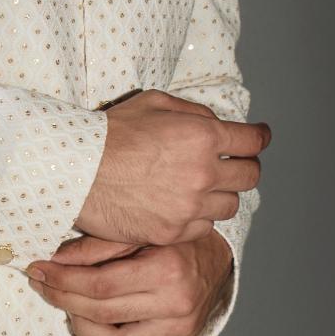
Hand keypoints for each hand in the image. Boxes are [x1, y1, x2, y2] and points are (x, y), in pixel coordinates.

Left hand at [26, 230, 235, 335]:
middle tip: (45, 286)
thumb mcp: (141, 232)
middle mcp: (177, 305)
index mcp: (168, 270)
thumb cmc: (175, 243)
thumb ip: (98, 246)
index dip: (63, 280)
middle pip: (102, 313)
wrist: (216, 262)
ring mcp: (181, 332)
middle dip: (64, 299)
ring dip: (84, 329)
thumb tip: (55, 261)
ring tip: (72, 309)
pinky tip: (102, 328)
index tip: (40, 272)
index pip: (100, 284)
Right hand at [75, 88, 268, 246]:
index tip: (258, 139)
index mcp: (204, 136)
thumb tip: (218, 125)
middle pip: (250, 177)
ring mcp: (189, 206)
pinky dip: (197, 218)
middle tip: (233, 167)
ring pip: (229, 206)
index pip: (253, 141)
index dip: (258, 138)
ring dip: (220, 196)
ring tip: (200, 189)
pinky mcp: (172, 232)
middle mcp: (204, 173)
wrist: (75, 170)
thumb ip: (194, 113)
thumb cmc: (111, 133)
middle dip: (244, 169)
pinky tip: (180, 208)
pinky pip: (203, 228)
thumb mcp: (155, 103)